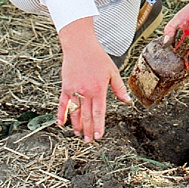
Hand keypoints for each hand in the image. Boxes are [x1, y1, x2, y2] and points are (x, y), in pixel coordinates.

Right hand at [57, 18, 130, 141]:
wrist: (80, 46)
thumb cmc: (98, 58)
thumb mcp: (112, 71)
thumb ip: (118, 88)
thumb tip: (127, 101)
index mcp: (98, 89)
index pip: (99, 112)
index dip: (99, 125)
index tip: (99, 136)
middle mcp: (85, 92)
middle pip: (87, 115)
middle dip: (88, 129)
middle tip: (89, 141)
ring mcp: (73, 90)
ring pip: (75, 112)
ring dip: (77, 125)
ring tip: (79, 135)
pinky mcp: (65, 87)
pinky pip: (62, 104)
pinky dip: (61, 114)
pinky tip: (61, 124)